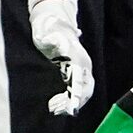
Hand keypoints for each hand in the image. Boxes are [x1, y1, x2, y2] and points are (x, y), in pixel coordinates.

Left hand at [32, 0, 94, 116]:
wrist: (53, 22)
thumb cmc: (48, 28)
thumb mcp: (46, 32)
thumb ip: (48, 38)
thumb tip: (47, 39)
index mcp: (77, 56)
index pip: (79, 79)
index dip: (77, 94)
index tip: (72, 108)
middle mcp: (83, 64)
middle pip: (86, 88)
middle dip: (75, 102)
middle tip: (57, 110)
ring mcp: (81, 68)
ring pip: (83, 91)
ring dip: (71, 103)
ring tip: (54, 108)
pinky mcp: (76, 72)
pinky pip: (77, 90)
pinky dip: (70, 99)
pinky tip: (56, 104)